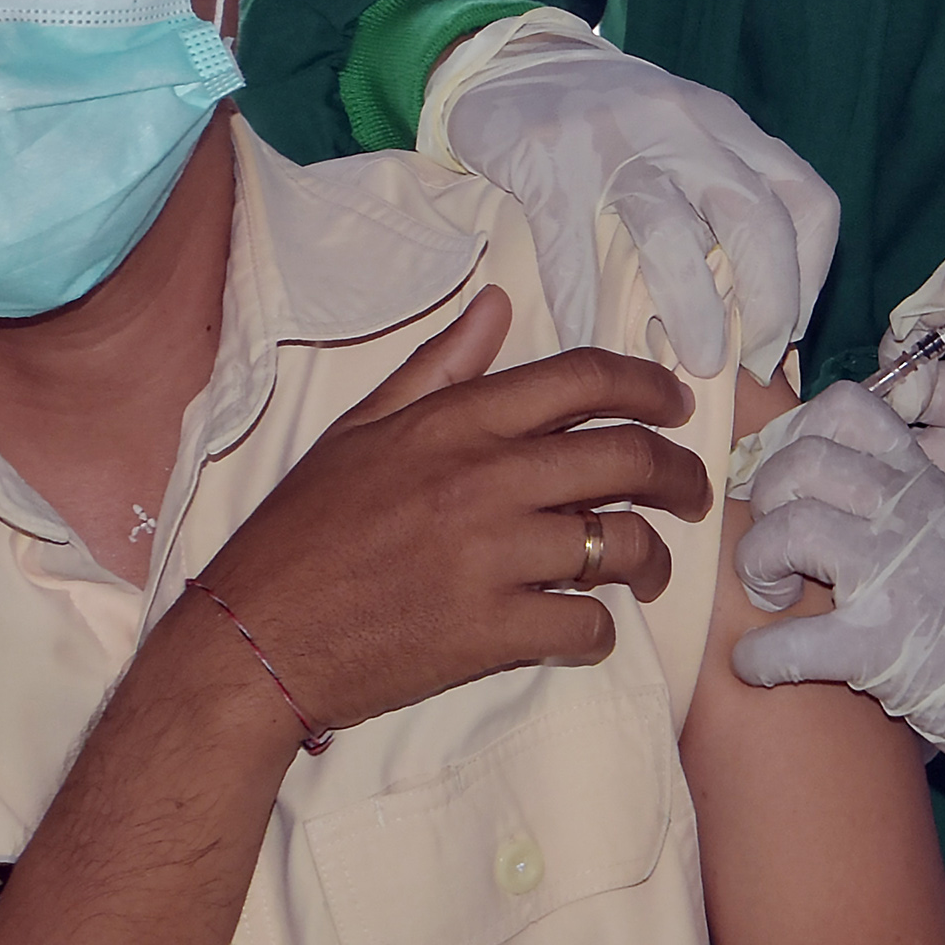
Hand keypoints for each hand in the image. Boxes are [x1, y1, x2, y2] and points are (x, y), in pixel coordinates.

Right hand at [187, 288, 712, 734]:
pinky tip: (585, 627)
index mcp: (454, 423)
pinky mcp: (492, 631)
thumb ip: (437, 367)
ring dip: (650, 559)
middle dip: (679, 474)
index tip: (678, 405)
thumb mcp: (359, 430)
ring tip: (646, 570)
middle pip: (626, 456)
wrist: (253, 639)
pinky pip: (586, 625)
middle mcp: (485, 478)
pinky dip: (598, 630)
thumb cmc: (302, 533)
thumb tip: (499, 305)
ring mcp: (493, 556)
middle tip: (691, 495)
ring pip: (621, 544)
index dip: (648, 385)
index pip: (582, 379)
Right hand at [431, 17, 837, 382]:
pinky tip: (593, 345)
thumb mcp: (683, 136)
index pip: (805, 198)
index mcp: (726, 124)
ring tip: (697, 363)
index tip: (790, 328)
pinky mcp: (550, 163)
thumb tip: (751, 308)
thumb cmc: (611, 119)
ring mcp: (616, 142)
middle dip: (769, 299)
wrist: (514, 60)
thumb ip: (719, 196)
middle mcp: (683, 127)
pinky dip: (586, 307)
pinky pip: (575, 248)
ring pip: (672, 233)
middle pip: (754, 216)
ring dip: (694, 309)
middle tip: (755, 360)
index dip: (812, 273)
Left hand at [730, 385, 944, 810]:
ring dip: (757, 564)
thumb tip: (857, 512)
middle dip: (768, 498)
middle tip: (778, 544)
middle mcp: (909, 516)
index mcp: (930, 486)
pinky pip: (784, 643)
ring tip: (775, 597)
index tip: (795, 480)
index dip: (801, 434)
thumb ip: (920, 514)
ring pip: (785, 529)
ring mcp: (893, 576)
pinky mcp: (878, 647)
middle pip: (802, 459)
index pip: (851, 407)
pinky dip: (757, 658)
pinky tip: (762, 669)